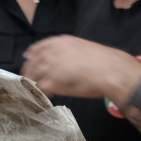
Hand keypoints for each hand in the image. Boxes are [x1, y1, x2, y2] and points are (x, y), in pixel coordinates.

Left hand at [22, 36, 140, 99]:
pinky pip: (40, 90)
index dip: (31, 55)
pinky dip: (40, 95)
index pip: (38, 48)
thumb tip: (64, 61)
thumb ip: (69, 52)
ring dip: (33, 85)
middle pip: (32, 63)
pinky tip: (45, 99)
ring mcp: (51, 67)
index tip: (28, 60)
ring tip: (36, 93)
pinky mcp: (53, 82)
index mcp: (60, 42)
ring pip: (33, 77)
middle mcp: (53, 52)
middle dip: (29, 73)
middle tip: (29, 83)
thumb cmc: (104, 61)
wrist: (112, 71)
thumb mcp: (83, 48)